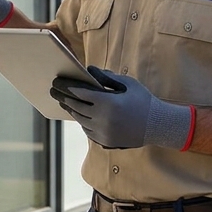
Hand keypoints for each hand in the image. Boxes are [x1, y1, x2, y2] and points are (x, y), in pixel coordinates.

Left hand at [50, 66, 195, 150]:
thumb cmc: (143, 100)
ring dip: (71, 110)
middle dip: (63, 97)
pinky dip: (82, 122)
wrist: (158, 125)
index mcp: (108, 103)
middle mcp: (103, 119)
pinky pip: (88, 131)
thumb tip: (88, 69)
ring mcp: (103, 133)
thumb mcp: (127, 84)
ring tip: (64, 102)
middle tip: (53, 91)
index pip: (80, 93)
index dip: (66, 86)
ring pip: (80, 120)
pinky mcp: (105, 142)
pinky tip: (79, 114)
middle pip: (76, 107)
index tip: (57, 82)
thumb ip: (106, 77)